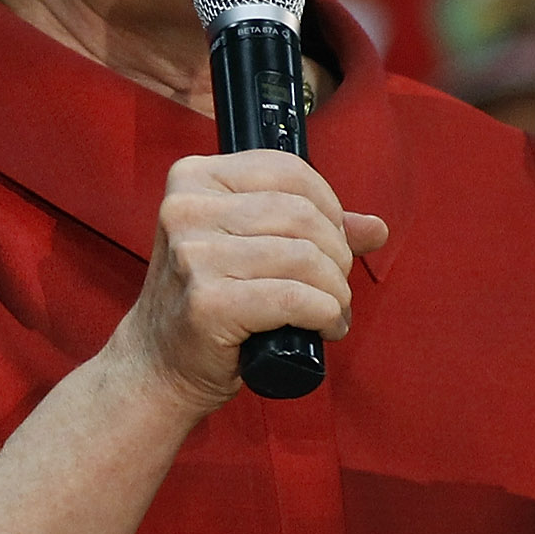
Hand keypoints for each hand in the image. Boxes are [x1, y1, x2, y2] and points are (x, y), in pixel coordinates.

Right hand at [111, 150, 389, 414]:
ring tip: (331, 310)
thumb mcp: (250, 247)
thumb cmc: (209, 300)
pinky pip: (294, 298)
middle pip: (301, 214)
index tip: (332, 241)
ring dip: (336, 291)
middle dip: (337, 254)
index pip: (287, 170)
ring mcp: (192, 256)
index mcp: (193, 178)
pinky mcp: (206, 303)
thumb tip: (375, 227)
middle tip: (335, 285)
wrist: (159, 363)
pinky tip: (323, 327)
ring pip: (304, 257)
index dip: (328, 206)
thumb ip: (311, 229)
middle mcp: (186, 209)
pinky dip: (325, 314)